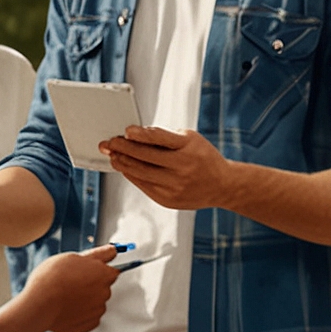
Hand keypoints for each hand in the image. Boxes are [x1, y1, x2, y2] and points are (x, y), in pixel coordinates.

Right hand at [24, 246, 118, 331]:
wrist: (40, 304)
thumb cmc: (53, 277)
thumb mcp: (74, 257)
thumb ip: (98, 255)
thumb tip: (113, 250)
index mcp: (104, 274)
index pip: (111, 270)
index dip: (98, 269)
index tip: (88, 270)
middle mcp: (105, 292)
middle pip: (102, 286)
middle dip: (90, 284)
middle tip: (70, 281)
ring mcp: (98, 310)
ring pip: (94, 302)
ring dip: (84, 299)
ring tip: (64, 295)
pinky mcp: (89, 324)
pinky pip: (88, 316)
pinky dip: (80, 313)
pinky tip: (66, 308)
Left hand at [101, 127, 235, 210]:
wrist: (222, 185)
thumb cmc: (202, 157)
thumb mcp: (191, 139)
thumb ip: (165, 137)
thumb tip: (135, 135)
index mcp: (188, 148)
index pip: (159, 138)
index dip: (141, 135)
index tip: (126, 131)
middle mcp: (182, 168)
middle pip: (145, 158)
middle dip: (123, 149)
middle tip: (108, 143)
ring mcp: (175, 186)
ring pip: (141, 174)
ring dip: (123, 163)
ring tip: (112, 156)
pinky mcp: (168, 200)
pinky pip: (144, 186)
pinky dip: (132, 176)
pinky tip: (125, 168)